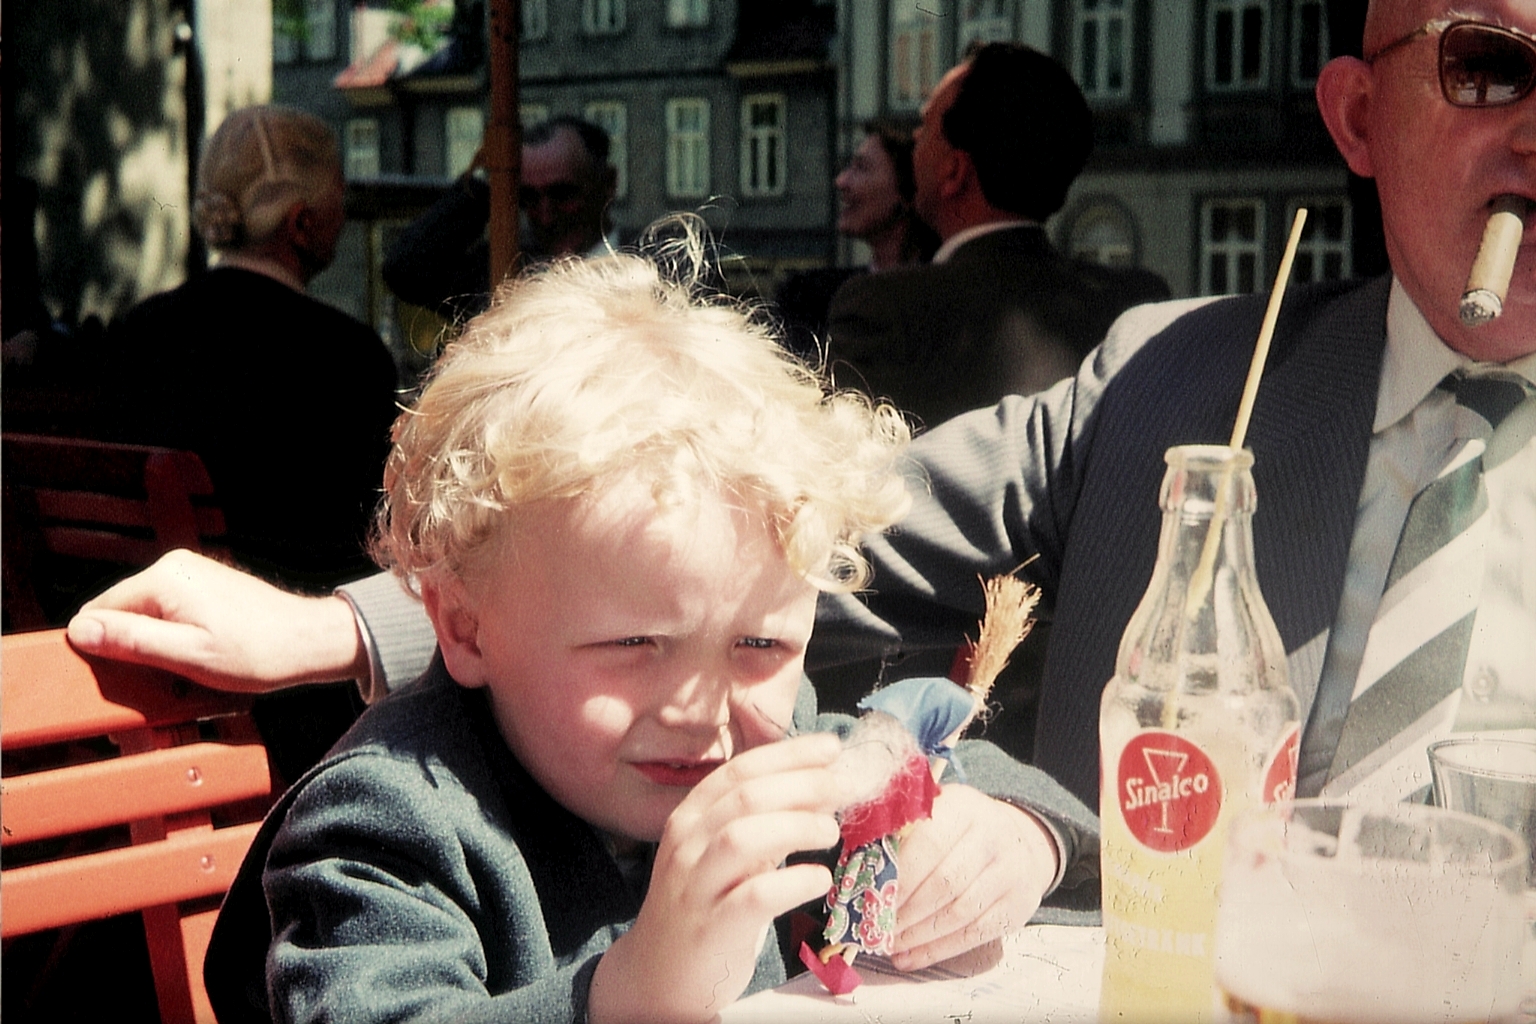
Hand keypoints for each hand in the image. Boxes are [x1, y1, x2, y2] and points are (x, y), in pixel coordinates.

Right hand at [65, 549, 368, 691]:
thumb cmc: (260, 650)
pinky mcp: (208, 589)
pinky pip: (172, 617)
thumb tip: (81, 631)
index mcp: (165, 578)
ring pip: (148, 619)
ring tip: (184, 674)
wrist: (311, 642)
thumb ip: (132, 642)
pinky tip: (197, 661)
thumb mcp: (187, 655)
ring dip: (155, 650)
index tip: (117, 678)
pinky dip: (176, 642)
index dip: (102, 650)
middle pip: (124, 615)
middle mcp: (176, 568)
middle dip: (131, 652)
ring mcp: (194, 576)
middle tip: (156, 684)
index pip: (100, 612)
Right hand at [588, 733, 842, 1023]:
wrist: (660, 973)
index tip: (830, 748)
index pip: (739, 770)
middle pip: (745, 797)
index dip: (788, 754)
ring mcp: (695, 886)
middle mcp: (687, 844)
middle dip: (801, 784)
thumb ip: (762, 820)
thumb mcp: (724, 854)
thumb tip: (820, 787)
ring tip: (831, 831)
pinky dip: (792, 882)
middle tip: (842, 787)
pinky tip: (819, 878)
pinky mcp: (712, 928)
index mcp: (690, 817)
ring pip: (742, 838)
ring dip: (795, 825)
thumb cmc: (705, 903)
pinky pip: (753, 897)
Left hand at [888, 784, 1058, 970]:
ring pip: (959, 913)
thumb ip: (900, 832)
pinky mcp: (1017, 907)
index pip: (929, 843)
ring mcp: (1009, 874)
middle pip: (944, 883)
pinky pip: (973, 935)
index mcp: (964, 807)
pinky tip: (909, 956)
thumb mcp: (935, 813)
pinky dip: (936, 950)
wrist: (1021, 841)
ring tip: (887, 943)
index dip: (899, 875)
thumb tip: (858, 872)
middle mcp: (992, 837)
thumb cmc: (960, 830)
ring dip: (917, 935)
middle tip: (875, 926)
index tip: (871, 896)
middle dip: (905, 910)